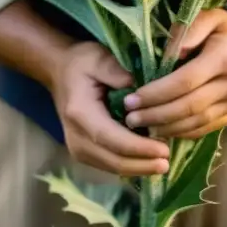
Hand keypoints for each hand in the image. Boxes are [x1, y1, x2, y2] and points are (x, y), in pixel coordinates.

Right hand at [50, 42, 169, 175]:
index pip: (111, 138)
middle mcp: (76, 136)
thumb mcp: (98, 58)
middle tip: (167, 163)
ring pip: (112, 167)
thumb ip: (117, 72)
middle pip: (112, 160)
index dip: (138, 147)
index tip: (164, 150)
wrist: (59, 72)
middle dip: (142, 164)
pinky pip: (109, 165)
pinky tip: (148, 162)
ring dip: (138, 168)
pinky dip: (130, 166)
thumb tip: (141, 90)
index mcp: (80, 113)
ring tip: (162, 163)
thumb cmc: (81, 63)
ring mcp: (77, 147)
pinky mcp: (84, 153)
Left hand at [123, 9, 226, 139]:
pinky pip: (205, 128)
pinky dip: (182, 132)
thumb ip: (187, 30)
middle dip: (155, 115)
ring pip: (197, 123)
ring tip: (140, 127)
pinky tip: (162, 131)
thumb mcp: (211, 17)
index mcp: (225, 58)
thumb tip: (165, 55)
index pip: (185, 82)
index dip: (156, 93)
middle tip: (129, 118)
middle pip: (189, 107)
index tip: (132, 98)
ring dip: (165, 128)